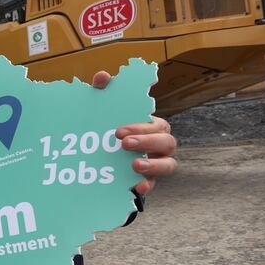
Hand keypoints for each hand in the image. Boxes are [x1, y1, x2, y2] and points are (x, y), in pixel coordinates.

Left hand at [92, 71, 177, 194]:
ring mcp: (156, 165)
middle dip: (147, 142)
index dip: (142, 127)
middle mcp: (159, 145)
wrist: (96, 157)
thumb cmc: (108, 128)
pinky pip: (154, 185)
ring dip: (154, 166)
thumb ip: (102, 93)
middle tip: (124, 144)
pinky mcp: (147, 181)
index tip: (118, 131)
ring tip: (134, 166)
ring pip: (168, 165)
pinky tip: (137, 187)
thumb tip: (102, 77)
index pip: (157, 124)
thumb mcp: (103, 111)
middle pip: (167, 142)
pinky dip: (148, 186)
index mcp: (152, 127)